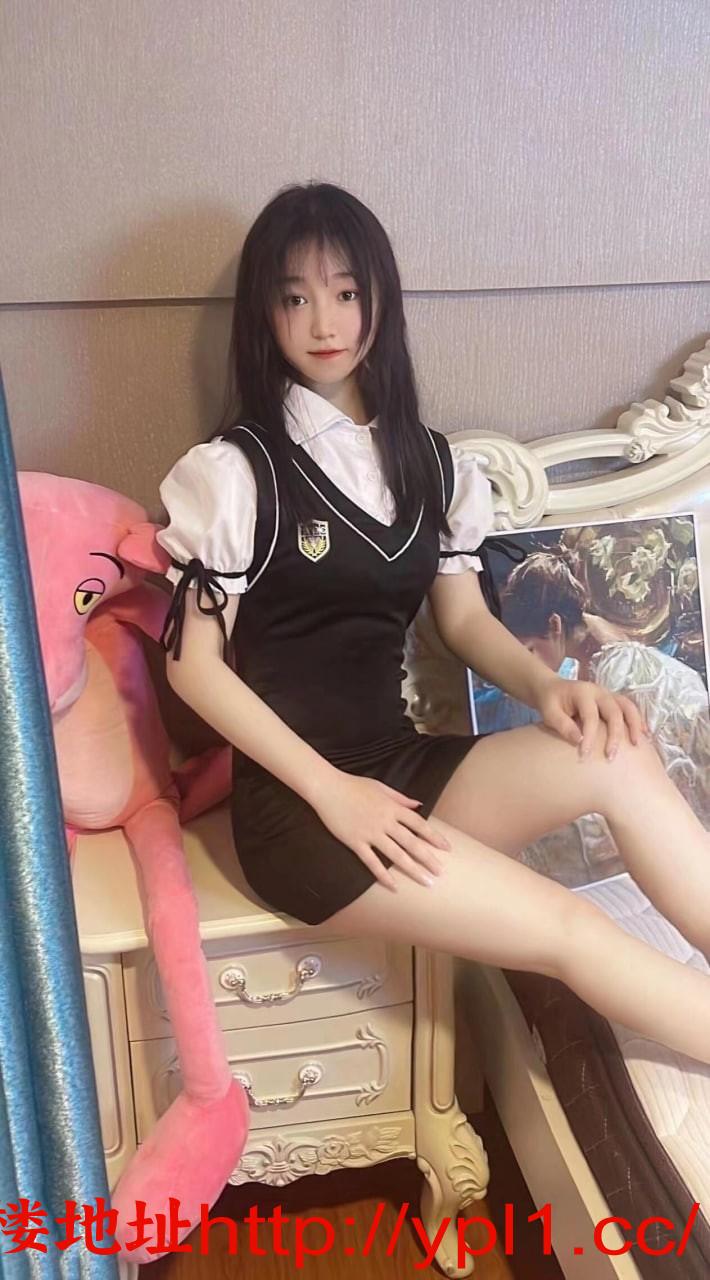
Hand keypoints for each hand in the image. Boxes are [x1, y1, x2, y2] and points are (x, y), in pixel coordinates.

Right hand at [312, 770, 450, 891]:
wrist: (328, 788)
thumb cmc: (353, 785)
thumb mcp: (381, 787)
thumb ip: (401, 798)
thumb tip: (419, 805)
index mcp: (392, 807)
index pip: (419, 824)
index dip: (434, 836)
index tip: (446, 848)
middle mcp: (385, 822)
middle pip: (411, 842)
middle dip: (428, 858)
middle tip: (440, 872)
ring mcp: (370, 833)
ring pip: (396, 855)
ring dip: (413, 869)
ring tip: (426, 881)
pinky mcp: (355, 842)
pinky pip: (371, 862)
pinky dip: (383, 875)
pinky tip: (394, 886)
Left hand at [534, 675, 649, 758]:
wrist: (552, 689)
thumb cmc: (551, 702)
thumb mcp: (549, 713)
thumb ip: (563, 725)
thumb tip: (579, 740)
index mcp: (583, 692)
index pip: (590, 716)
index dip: (589, 736)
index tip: (584, 755)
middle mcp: (599, 691)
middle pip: (614, 712)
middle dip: (615, 735)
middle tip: (610, 756)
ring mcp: (608, 694)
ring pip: (628, 707)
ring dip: (634, 726)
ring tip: (636, 745)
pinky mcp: (613, 700)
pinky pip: (630, 709)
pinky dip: (638, 721)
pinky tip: (644, 735)